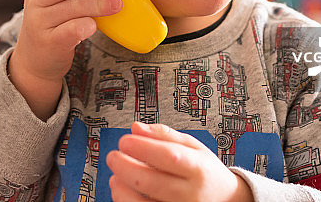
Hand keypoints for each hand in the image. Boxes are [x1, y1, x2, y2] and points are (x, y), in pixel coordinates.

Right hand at [8, 0, 121, 118]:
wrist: (36, 61)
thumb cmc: (51, 22)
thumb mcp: (50, 0)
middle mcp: (35, 1)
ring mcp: (40, 22)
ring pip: (72, 8)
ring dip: (97, 6)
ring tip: (116, 4)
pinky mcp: (50, 41)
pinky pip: (71, 30)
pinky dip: (85, 26)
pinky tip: (93, 25)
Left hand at [106, 122, 254, 201]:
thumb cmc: (206, 173)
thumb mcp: (194, 148)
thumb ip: (165, 135)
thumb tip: (136, 128)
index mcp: (198, 169)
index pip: (168, 156)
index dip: (142, 148)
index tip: (125, 141)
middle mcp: (190, 193)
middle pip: (151, 181)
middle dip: (125, 166)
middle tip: (114, 156)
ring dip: (122, 188)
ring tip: (115, 176)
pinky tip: (123, 190)